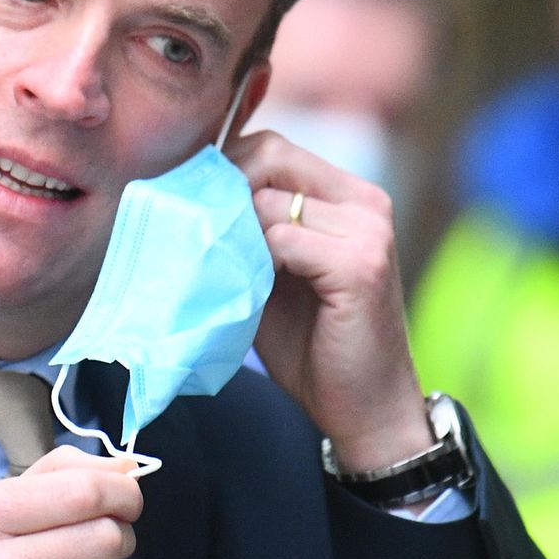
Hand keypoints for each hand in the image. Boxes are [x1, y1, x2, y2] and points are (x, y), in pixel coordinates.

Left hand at [224, 129, 432, 472]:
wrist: (365, 410)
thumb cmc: (314, 346)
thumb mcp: (275, 274)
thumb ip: (250, 230)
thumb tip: (190, 196)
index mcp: (349, 197)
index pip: (272, 148)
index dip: (225, 171)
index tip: (192, 209)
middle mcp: (366, 202)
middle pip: (271, 155)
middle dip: (224, 191)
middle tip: (198, 236)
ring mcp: (368, 230)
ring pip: (269, 200)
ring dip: (235, 234)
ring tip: (224, 271)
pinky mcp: (361, 264)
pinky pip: (283, 240)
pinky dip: (256, 262)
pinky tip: (252, 292)